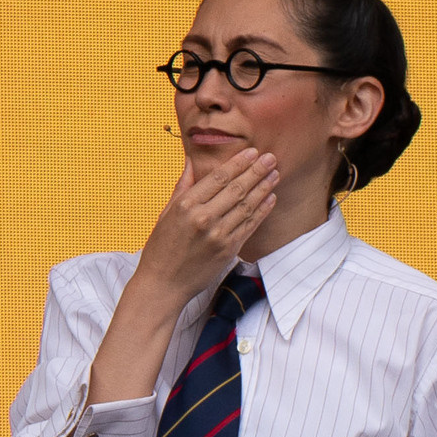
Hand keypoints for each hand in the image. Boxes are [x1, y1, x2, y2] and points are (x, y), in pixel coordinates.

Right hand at [135, 146, 284, 307]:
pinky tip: (270, 198)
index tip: (252, 152)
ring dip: (264, 188)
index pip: (218, 177)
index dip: (238, 163)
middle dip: (256, 171)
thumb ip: (182, 186)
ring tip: (275, 174)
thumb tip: (190, 161)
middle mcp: (203, 218)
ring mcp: (218, 235)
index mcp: (185, 205)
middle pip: (237, 189)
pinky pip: (250, 226)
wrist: (163, 284)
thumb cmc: (161, 248)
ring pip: (247, 206)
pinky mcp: (228, 250)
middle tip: (271, 158)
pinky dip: (262, 211)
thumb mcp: (166, 213)